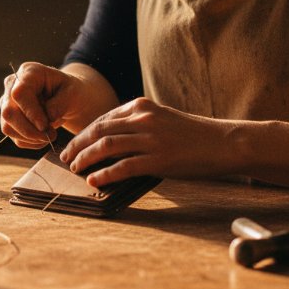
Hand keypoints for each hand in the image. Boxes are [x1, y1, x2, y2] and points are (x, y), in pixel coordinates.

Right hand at [0, 62, 85, 148]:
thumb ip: (60, 104)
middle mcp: (12, 85)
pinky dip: (30, 142)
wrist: (66, 98)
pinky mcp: (8, 119)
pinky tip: (44, 137)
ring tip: (50, 135)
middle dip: (30, 130)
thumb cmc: (69, 91)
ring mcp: (7, 102)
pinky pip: (14, 136)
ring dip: (31, 138)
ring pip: (8, 127)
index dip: (30, 112)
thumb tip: (48, 118)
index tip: (45, 126)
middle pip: (9, 112)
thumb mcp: (72, 93)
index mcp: (29, 72)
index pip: (19, 93)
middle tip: (51, 136)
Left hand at [59, 97, 241, 186]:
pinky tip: (94, 181)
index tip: (73, 144)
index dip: (84, 133)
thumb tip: (110, 141)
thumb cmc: (192, 135)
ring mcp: (150, 138)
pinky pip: (123, 167)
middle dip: (78, 145)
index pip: (102, 119)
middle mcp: (142, 119)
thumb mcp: (161, 119)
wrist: (223, 143)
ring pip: (106, 146)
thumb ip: (136, 125)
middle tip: (66, 158)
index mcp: (141, 106)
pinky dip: (105, 174)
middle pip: (99, 130)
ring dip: (86, 158)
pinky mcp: (159, 159)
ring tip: (75, 169)